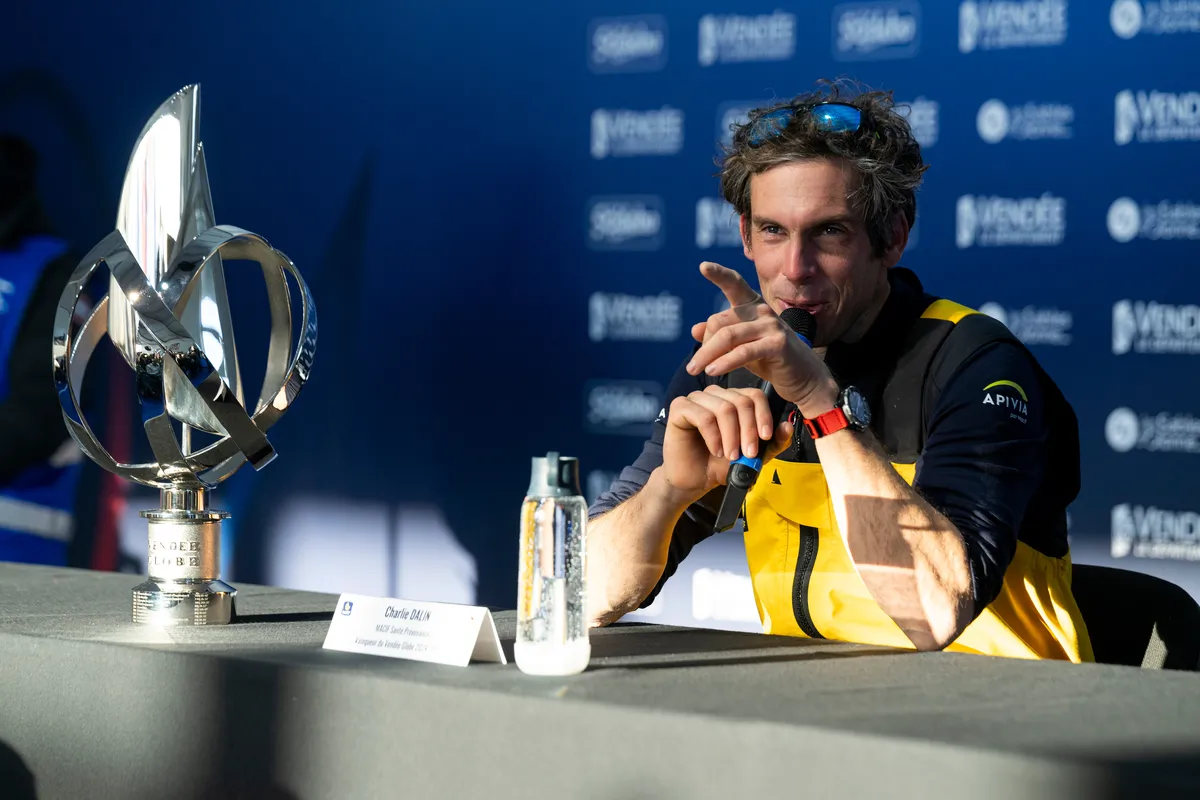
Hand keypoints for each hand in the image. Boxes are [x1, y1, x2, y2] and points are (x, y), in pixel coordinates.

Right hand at [660, 385, 793, 501]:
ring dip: (731, 436)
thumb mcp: (753, 456)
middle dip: (748, 431)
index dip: (763, 415)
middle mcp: (715, 394)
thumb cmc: (719, 465)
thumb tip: (787, 426)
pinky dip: (714, 437)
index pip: (755, 395)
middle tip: (748, 454)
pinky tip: (716, 450)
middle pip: (741, 401)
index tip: (766, 438)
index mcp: (733, 399)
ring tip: (729, 455)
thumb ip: (773, 443)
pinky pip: (703, 416)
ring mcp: (697, 398)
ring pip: (724, 408)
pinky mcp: (680, 407)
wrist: (694, 481)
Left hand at [686, 262, 837, 416]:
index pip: (734, 285)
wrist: (803, 378)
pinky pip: (744, 351)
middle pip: (719, 322)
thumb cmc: (770, 359)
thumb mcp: (741, 346)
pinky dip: (725, 362)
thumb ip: (720, 337)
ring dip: (708, 355)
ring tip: (695, 370)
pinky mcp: (778, 343)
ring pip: (728, 336)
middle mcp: (762, 310)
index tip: (703, 266)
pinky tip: (713, 371)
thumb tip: (694, 329)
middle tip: (693, 367)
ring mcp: (772, 325)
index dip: (719, 274)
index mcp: (752, 306)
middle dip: (704, 346)